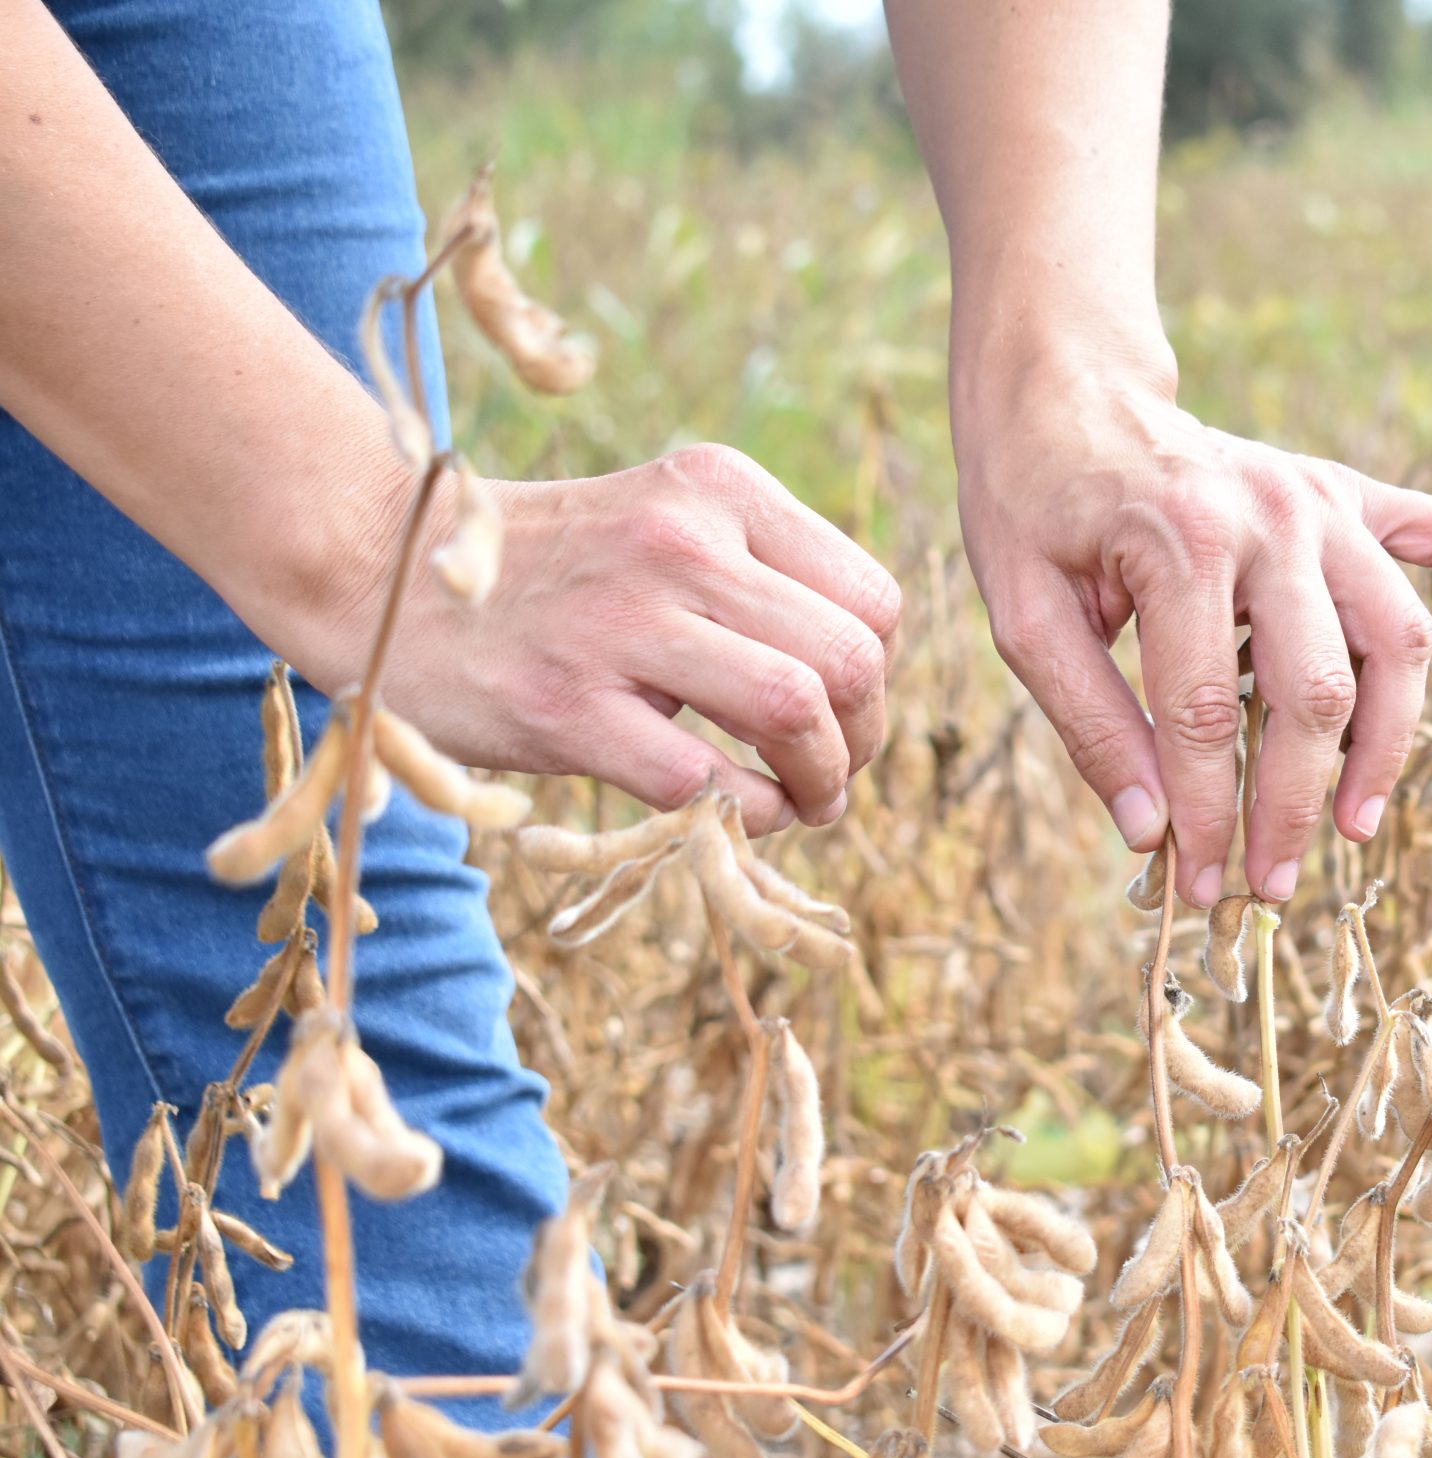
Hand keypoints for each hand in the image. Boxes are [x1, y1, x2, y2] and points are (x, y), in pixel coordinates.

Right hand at [322, 443, 898, 834]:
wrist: (376, 564)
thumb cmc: (548, 568)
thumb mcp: (665, 523)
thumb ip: (760, 577)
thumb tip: (860, 685)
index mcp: (719, 490)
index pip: (873, 599)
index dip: (878, 675)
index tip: (845, 712)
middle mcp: (680, 542)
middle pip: (850, 659)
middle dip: (863, 739)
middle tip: (834, 773)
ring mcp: (619, 624)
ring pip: (795, 711)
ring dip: (822, 781)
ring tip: (805, 803)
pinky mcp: (565, 707)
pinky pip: (705, 782)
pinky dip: (744, 816)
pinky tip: (733, 815)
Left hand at [953, 352, 1431, 907]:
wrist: (1068, 391)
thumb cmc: (1035, 505)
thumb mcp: (1023, 613)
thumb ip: (1090, 721)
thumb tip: (1151, 834)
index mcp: (1179, 540)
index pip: (1206, 713)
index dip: (1208, 812)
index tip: (1200, 882)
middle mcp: (1270, 514)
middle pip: (1315, 689)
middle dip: (1293, 802)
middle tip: (1271, 882)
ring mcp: (1321, 498)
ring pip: (1397, 637)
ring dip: (1388, 743)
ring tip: (1352, 823)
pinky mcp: (1350, 490)